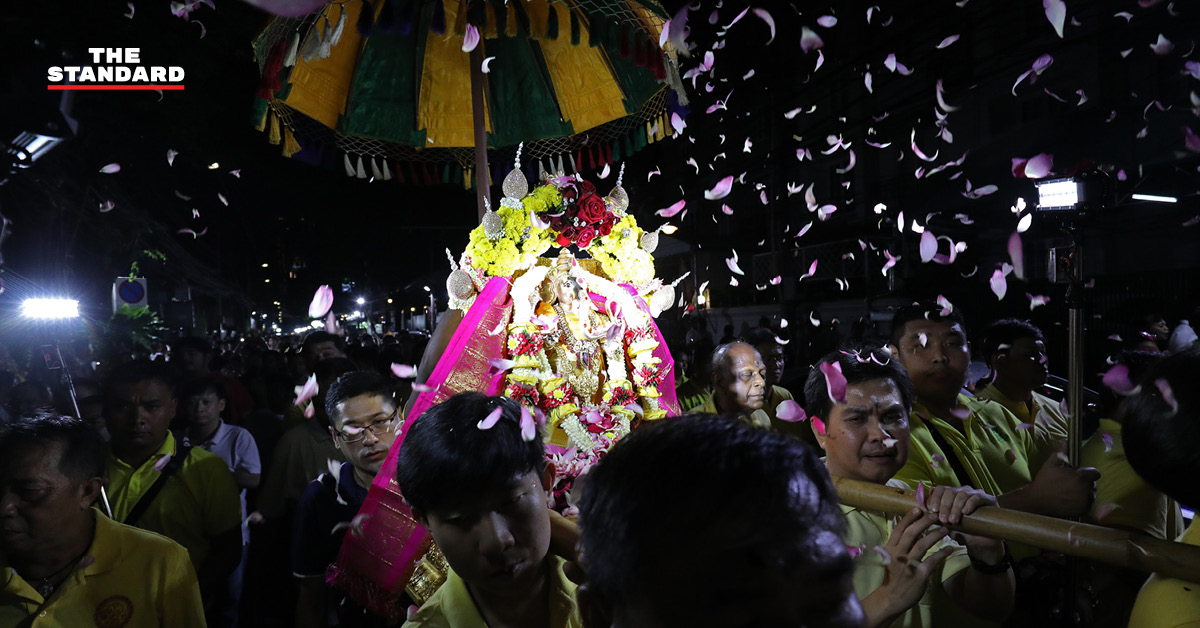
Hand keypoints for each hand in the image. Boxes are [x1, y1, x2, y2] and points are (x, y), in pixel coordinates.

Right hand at [865, 508, 955, 623]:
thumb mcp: (891, 558)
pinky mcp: (919, 575)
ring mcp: (908, 565)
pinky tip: (950, 549)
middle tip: (935, 515)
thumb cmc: (892, 576)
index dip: (908, 518)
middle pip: (912, 534)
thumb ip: (901, 545)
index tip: (918, 509)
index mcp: (890, 548)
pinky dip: (942, 553)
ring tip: (945, 529)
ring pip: (923, 544)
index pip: (898, 529)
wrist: (891, 598)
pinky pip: (933, 561)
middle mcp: (898, 554)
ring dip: (935, 535)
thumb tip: (914, 531)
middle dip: (924, 522)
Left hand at [921, 486, 1005, 564]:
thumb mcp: (947, 526)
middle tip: (943, 519)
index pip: (941, 489)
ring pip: (962, 494)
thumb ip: (937, 519)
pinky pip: (977, 497)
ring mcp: (976, 494)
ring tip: (953, 520)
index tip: (932, 510)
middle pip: (950, 491)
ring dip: (956, 507)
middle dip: (945, 506)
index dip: (935, 498)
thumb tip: (923, 515)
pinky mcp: (989, 500)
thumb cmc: (963, 532)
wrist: (982, 543)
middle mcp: (963, 491)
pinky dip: (970, 503)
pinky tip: (965, 512)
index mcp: (952, 495)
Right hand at [1024, 442, 1100, 516]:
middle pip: (1093, 484)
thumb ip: (1061, 453)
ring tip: (1071, 492)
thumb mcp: (1050, 464)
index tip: (1080, 474)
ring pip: (1091, 494)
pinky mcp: (1083, 510)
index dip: (1089, 473)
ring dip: (1085, 493)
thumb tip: (1066, 442)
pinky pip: (1088, 504)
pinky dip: (1082, 502)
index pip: (1095, 473)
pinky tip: (1071, 500)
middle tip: (1072, 484)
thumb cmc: (1044, 481)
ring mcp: (1085, 501)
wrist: (1037, 500)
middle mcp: (1085, 489)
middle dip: (1085, 483)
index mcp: (1080, 477)